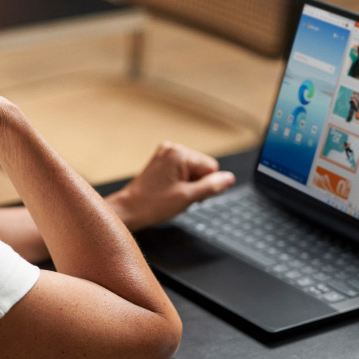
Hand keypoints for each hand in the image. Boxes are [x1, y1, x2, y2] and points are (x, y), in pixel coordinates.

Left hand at [108, 142, 234, 230]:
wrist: (129, 210)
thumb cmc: (153, 204)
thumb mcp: (187, 197)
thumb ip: (211, 186)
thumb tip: (229, 178)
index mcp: (179, 153)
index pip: (211, 168)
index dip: (204, 185)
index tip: (188, 195)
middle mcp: (173, 148)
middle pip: (203, 168)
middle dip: (196, 184)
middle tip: (179, 196)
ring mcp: (166, 154)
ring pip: (193, 170)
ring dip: (188, 185)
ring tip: (172, 194)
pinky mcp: (161, 161)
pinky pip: (182, 171)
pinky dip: (180, 182)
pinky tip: (169, 190)